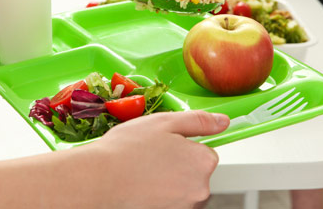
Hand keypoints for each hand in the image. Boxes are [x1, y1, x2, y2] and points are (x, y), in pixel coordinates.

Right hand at [92, 111, 228, 208]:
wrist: (99, 180)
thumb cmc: (128, 150)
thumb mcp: (165, 122)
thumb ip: (198, 121)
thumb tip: (223, 122)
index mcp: (203, 162)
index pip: (206, 152)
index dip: (184, 146)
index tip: (166, 144)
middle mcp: (200, 189)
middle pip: (194, 172)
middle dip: (177, 164)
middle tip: (150, 155)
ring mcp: (184, 207)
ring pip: (180, 188)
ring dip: (166, 180)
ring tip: (142, 170)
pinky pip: (168, 201)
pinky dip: (156, 194)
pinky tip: (140, 186)